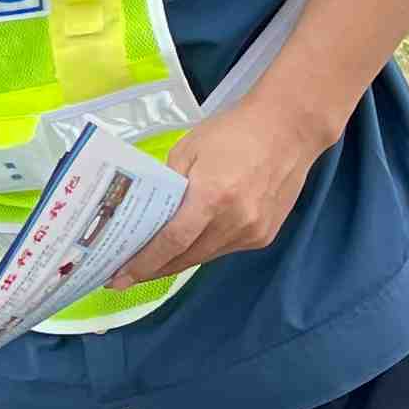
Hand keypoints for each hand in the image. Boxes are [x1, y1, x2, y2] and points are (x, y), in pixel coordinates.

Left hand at [119, 103, 324, 286]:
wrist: (289, 129)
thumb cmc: (233, 132)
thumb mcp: (188, 150)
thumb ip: (166, 185)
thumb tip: (147, 214)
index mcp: (212, 196)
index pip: (171, 241)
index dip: (144, 263)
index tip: (120, 278)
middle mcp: (235, 221)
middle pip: (186, 256)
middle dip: (154, 269)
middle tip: (125, 276)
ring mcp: (253, 231)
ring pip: (205, 256)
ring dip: (177, 261)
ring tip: (150, 263)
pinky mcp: (265, 235)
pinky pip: (224, 249)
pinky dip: (203, 249)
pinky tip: (187, 246)